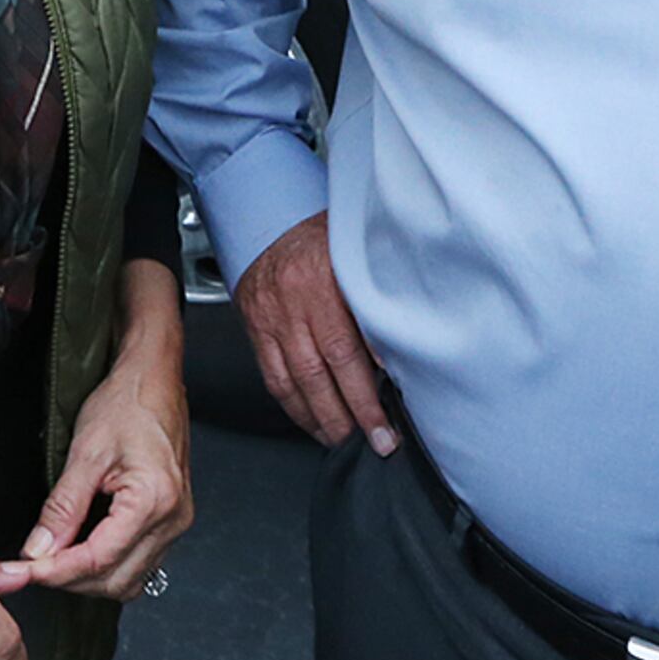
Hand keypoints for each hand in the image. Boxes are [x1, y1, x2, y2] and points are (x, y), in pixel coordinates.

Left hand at [9, 259, 194, 598]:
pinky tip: (83, 548)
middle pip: (116, 580)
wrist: (154, 379)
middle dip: (71, 580)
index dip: (58, 571)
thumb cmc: (126, 403)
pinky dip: (108, 565)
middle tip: (33, 565)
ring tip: (55, 558)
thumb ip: (62, 507)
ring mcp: (176, 523)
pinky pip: (140, 563)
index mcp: (154, 501)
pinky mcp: (171, 521)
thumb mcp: (86, 451)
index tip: (26, 570)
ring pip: (130, 580)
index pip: (100, 559)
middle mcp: (173, 519)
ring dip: (90, 578)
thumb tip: (39, 549)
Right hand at [232, 213, 392, 452]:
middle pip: (321, 374)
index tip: (388, 422)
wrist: (268, 215)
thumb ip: (376, 296)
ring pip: (295, 382)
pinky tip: (313, 421)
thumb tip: (403, 350)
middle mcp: (293, 302)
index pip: (347, 350)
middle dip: (351, 417)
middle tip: (376, 444)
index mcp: (323, 280)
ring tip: (346, 441)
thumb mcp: (357, 252)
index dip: (367, 394)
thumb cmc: (321, 234)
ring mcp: (270, 318)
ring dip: (322, 419)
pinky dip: (294, 406)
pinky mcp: (255, 329)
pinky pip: (274, 377)